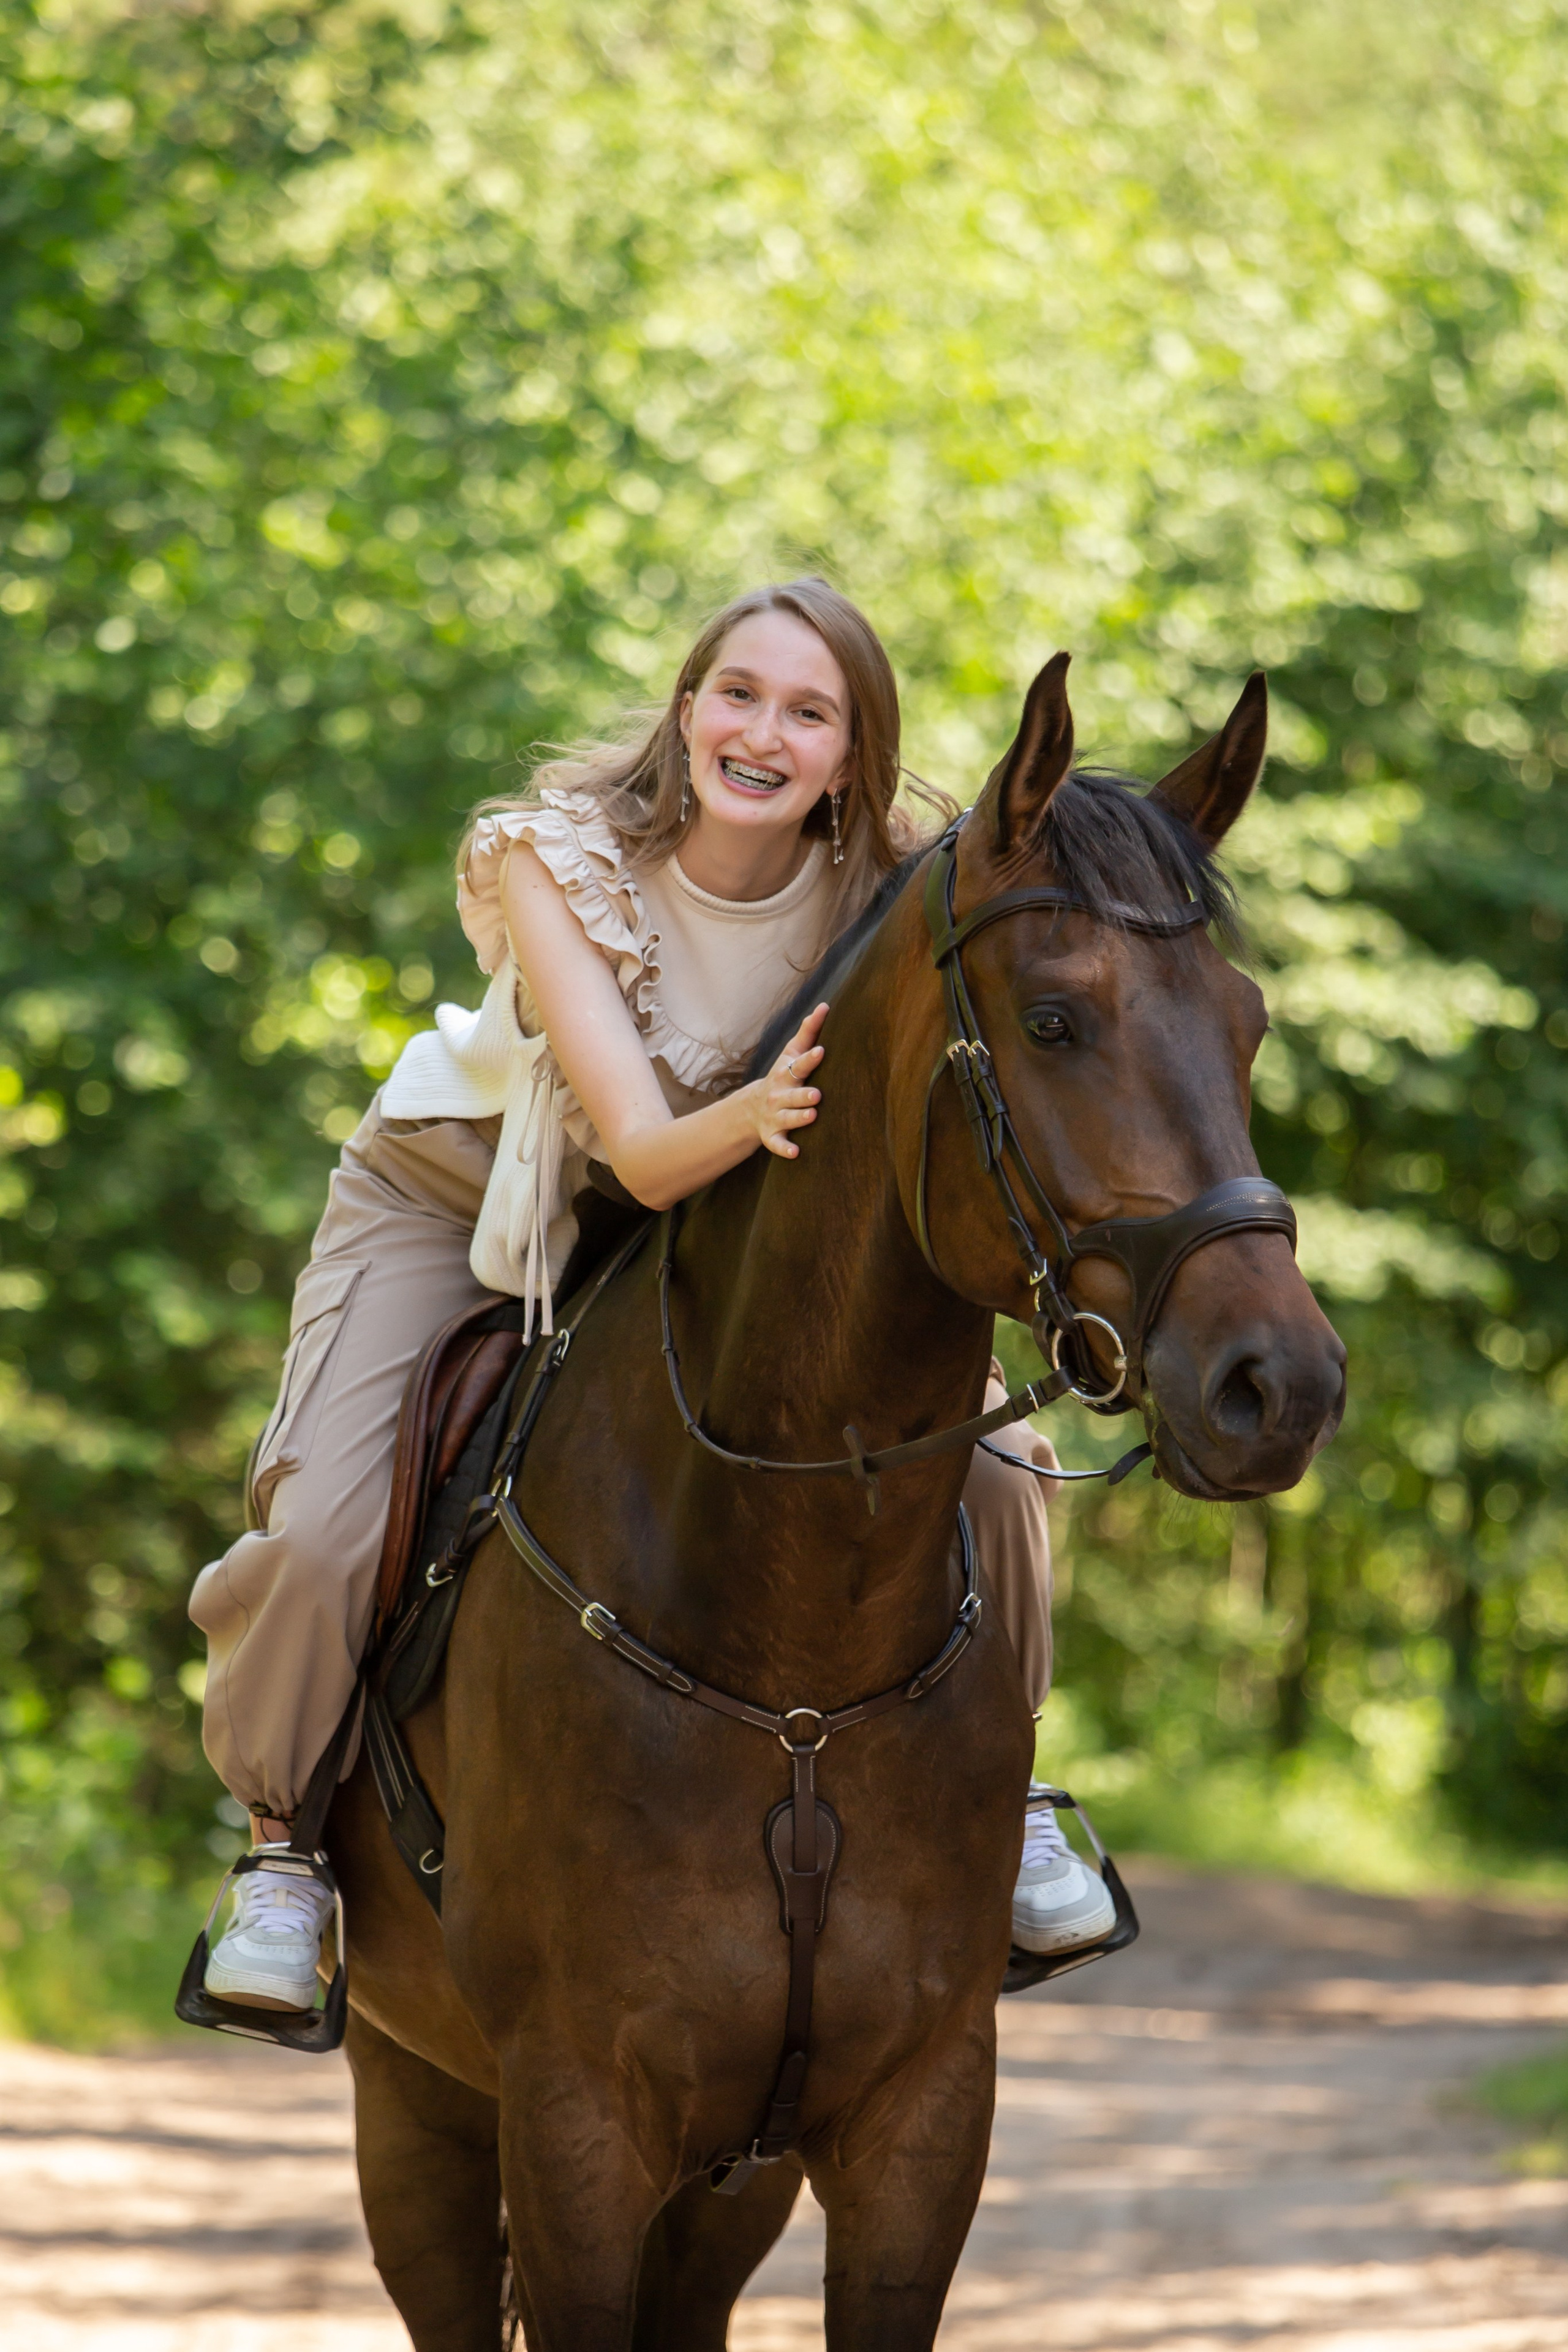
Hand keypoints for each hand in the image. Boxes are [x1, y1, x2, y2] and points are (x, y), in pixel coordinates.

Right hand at [750, 1002, 827, 1159]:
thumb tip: (825, 1005)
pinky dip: (784, 1148)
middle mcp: (779, 1095)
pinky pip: (777, 1144)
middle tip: (817, 1095)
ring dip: (798, 1117)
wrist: (752, 1107)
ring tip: (812, 1115)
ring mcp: (775, 1116)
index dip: (809, 1059)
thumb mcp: (792, 1053)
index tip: (821, 1052)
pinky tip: (796, 1152)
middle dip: (803, 1095)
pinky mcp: (773, 1135)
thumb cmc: (783, 1075)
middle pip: (792, 1094)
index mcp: (786, 1074)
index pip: (798, 1065)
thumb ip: (809, 1032)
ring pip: (787, 1118)